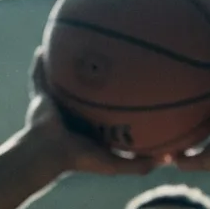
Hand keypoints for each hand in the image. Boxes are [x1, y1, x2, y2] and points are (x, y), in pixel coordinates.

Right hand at [23, 48, 159, 175]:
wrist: (47, 155)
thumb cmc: (79, 160)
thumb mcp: (113, 164)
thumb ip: (139, 165)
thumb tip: (170, 159)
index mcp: (90, 124)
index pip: (107, 105)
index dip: (120, 94)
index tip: (137, 79)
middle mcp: (74, 111)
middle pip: (88, 87)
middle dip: (97, 73)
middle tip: (112, 54)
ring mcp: (56, 103)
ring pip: (63, 78)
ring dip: (68, 64)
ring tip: (75, 43)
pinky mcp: (40, 97)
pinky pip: (39, 76)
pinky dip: (40, 63)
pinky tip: (43, 46)